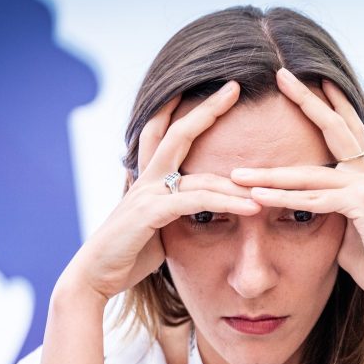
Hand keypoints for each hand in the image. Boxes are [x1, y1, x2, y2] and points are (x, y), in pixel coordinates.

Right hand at [57, 81, 260, 302]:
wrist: (94, 277)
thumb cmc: (127, 255)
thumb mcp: (158, 227)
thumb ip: (177, 211)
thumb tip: (200, 210)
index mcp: (146, 179)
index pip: (163, 133)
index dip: (179, 108)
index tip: (204, 91)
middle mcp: (145, 179)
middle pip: (178, 134)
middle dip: (207, 109)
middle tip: (234, 86)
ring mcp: (146, 194)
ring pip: (200, 177)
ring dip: (238, 182)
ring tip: (269, 181)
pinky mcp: (150, 213)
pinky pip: (197, 202)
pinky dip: (227, 204)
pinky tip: (251, 207)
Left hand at [229, 69, 363, 308]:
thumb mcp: (344, 227)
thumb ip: (325, 208)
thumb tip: (303, 204)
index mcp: (361, 174)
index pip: (343, 128)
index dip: (327, 102)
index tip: (307, 78)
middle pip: (333, 128)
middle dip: (306, 100)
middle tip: (282, 73)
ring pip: (309, 172)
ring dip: (270, 171)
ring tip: (238, 168)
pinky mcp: (361, 207)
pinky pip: (314, 200)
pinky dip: (284, 198)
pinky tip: (258, 195)